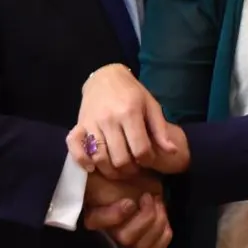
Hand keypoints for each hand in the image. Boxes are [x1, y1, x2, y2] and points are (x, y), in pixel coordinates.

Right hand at [72, 63, 179, 177]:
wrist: (105, 76)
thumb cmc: (132, 92)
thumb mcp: (151, 105)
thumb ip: (161, 130)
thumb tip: (172, 151)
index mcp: (130, 113)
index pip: (140, 149)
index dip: (147, 161)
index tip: (148, 160)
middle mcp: (109, 119)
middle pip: (120, 158)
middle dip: (130, 170)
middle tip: (135, 167)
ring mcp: (92, 123)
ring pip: (100, 158)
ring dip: (111, 171)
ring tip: (120, 170)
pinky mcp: (78, 125)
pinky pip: (75, 148)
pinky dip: (82, 161)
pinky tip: (92, 167)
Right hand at [83, 172, 171, 247]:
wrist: (148, 183)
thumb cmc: (129, 176)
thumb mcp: (115, 171)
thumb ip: (105, 173)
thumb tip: (99, 166)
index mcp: (97, 214)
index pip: (96, 224)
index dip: (115, 216)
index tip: (129, 202)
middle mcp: (112, 233)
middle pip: (125, 238)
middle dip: (144, 216)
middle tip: (149, 197)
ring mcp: (130, 242)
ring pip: (141, 247)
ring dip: (156, 222)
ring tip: (158, 203)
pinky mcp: (146, 247)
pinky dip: (164, 234)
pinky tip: (164, 218)